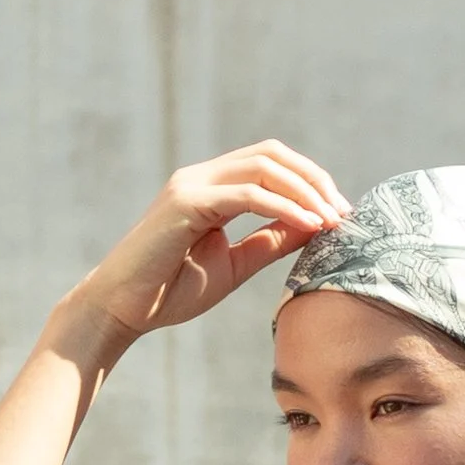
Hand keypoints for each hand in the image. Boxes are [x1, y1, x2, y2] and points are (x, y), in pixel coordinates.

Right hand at [70, 144, 352, 344]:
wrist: (122, 310)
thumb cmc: (170, 291)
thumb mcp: (234, 265)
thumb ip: (270, 241)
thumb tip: (316, 226)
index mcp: (212, 187)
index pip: (271, 164)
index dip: (310, 182)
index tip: (338, 215)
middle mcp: (202, 176)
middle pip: (273, 155)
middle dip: (314, 180)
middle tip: (342, 213)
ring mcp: (192, 185)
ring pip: (263, 167)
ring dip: (305, 191)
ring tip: (331, 220)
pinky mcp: (186, 202)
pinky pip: (247, 194)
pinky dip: (282, 206)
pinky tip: (308, 226)